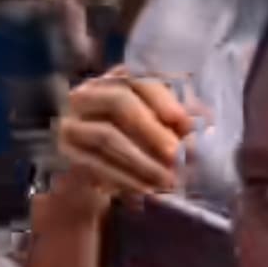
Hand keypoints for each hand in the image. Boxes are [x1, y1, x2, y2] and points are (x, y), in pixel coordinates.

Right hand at [58, 69, 194, 197]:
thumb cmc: (139, 148)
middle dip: (152, 129)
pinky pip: (93, 163)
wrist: (95, 182)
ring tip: (167, 179)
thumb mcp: (164, 131)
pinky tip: (144, 191)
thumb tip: (204, 122)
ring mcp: (72, 121)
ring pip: (106, 135)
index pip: (138, 75)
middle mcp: (90, 93)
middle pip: (119, 101)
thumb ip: (182, 122)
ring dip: (141, 160)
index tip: (184, 122)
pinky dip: (123, 177)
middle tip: (176, 154)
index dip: (163, 97)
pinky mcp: (63, 152)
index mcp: (119, 79)